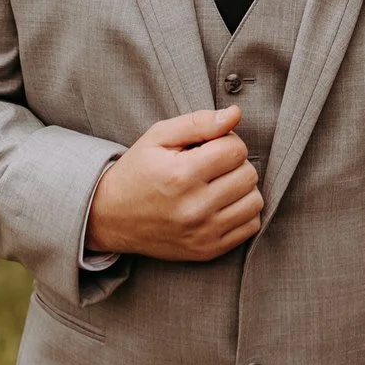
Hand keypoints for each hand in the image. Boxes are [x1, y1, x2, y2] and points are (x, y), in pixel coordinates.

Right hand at [86, 106, 260, 260]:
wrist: (110, 217)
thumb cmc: (137, 171)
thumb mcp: (158, 137)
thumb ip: (199, 122)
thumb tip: (236, 114)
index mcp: (180, 175)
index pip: (235, 149)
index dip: (226, 141)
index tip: (208, 146)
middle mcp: (193, 208)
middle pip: (248, 174)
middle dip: (234, 163)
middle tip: (212, 165)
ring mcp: (202, 233)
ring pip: (254, 201)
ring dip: (241, 188)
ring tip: (217, 184)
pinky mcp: (208, 250)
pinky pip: (251, 226)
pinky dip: (242, 212)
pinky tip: (221, 204)